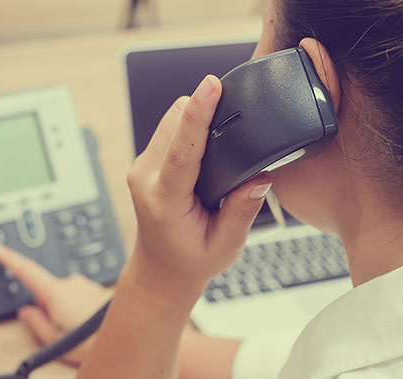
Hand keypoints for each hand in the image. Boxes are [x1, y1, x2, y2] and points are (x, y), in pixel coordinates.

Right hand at [0, 242, 111, 365]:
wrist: (129, 338)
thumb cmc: (92, 344)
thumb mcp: (55, 341)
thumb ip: (36, 323)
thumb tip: (26, 312)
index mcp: (56, 294)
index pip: (27, 271)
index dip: (10, 259)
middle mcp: (73, 284)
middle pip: (48, 291)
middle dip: (49, 308)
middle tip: (60, 330)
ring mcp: (88, 285)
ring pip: (67, 296)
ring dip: (67, 309)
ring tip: (80, 331)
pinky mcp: (100, 290)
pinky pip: (82, 298)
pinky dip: (82, 309)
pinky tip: (91, 325)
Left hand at [125, 75, 271, 305]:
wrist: (161, 270)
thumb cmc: (191, 261)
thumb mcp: (225, 246)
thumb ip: (242, 212)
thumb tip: (261, 177)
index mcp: (165, 201)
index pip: (181, 150)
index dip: (199, 114)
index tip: (211, 85)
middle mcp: (145, 179)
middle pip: (174, 122)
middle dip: (202, 110)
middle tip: (233, 116)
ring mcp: (141, 168)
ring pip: (169, 120)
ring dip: (194, 118)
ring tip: (220, 135)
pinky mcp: (145, 162)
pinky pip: (167, 129)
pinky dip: (187, 128)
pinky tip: (204, 144)